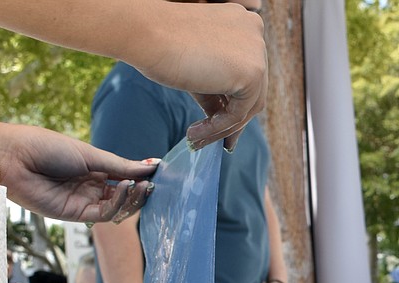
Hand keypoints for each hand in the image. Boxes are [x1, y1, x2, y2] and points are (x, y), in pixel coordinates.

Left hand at [1, 122, 157, 222]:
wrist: (14, 158)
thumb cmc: (47, 147)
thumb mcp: (90, 154)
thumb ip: (121, 165)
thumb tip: (152, 165)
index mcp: (94, 169)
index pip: (124, 177)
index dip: (141, 177)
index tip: (158, 173)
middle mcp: (90, 187)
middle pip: (123, 195)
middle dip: (140, 191)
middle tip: (152, 184)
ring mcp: (83, 201)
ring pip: (117, 207)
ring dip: (131, 199)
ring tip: (140, 186)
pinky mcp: (75, 214)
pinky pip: (103, 214)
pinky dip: (117, 205)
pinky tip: (123, 190)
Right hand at [132, 2, 266, 151]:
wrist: (141, 32)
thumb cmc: (158, 43)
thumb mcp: (198, 66)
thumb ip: (216, 88)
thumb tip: (221, 116)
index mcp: (243, 24)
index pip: (247, 73)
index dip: (235, 102)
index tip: (222, 126)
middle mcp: (255, 33)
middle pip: (252, 90)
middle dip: (234, 120)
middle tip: (219, 142)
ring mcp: (257, 51)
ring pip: (248, 104)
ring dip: (223, 128)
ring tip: (195, 139)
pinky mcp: (252, 72)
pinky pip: (238, 113)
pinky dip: (218, 128)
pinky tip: (195, 134)